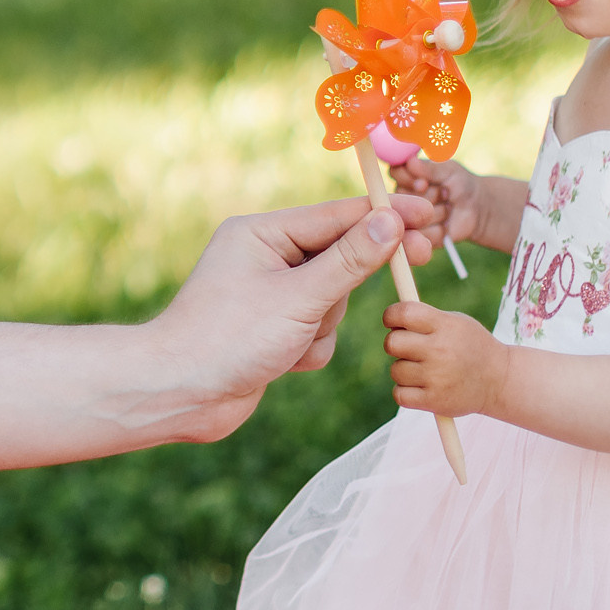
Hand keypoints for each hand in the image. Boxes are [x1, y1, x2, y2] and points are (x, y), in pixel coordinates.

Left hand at [151, 195, 435, 436]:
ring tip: (292, 342)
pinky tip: (284, 363)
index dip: (385, 217)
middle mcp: (264, 257)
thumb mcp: (299, 298)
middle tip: (421, 260)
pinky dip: (310, 348)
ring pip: (332, 300)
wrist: (180, 395)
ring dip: (324, 325)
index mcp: (261, 234)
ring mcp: (268, 295)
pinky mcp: (272, 329)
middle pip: (339, 257)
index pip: (336, 217)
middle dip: (352, 280)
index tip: (428, 215)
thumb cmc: (228, 338)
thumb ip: (349, 261)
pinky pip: (317, 330)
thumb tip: (389, 223)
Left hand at [382, 300, 509, 417]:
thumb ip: (425, 318)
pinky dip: (405, 392)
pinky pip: (399, 394)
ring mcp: (436, 377)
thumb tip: (390, 318)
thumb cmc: (471, 346)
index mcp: (445, 326)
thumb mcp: (456, 323)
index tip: (392, 321)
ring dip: (404, 370)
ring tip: (426, 370)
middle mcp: (440, 350)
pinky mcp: (434, 401)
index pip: (404, 313)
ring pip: (396, 370)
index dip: (391, 315)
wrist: (499, 381)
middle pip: (392, 343)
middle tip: (409, 348)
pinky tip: (421, 387)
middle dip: (395, 344)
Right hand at [388, 154, 487, 248]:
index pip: (396, 174)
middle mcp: (402, 196)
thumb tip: (410, 162)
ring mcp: (408, 217)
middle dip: (429, 196)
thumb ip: (429, 168)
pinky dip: (439, 229)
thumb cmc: (461, 183)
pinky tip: (447, 224)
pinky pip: (422, 235)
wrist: (477, 208)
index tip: (424, 183)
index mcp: (407, 175)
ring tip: (449, 207)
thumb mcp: (449, 171)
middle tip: (445, 194)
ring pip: (414, 217)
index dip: (407, 179)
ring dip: (438, 212)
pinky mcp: (418, 237)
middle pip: (403, 197)